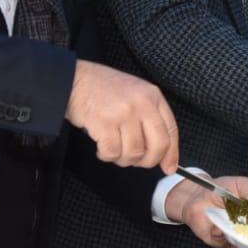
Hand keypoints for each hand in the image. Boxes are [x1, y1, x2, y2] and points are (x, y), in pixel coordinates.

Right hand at [64, 59, 179, 173]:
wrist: (76, 79)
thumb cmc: (105, 89)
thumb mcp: (136, 95)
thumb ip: (151, 119)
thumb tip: (164, 155)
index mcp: (153, 96)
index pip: (171, 131)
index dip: (171, 154)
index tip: (168, 168)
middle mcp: (142, 103)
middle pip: (157, 145)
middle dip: (148, 161)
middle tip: (137, 161)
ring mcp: (124, 113)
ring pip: (134, 153)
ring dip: (123, 159)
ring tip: (114, 149)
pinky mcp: (104, 123)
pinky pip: (112, 152)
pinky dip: (106, 156)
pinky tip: (101, 147)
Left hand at [164, 173, 247, 247]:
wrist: (199, 193)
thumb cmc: (222, 189)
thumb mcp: (242, 184)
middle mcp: (244, 230)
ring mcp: (231, 237)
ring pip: (239, 247)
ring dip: (237, 241)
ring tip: (234, 231)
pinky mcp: (217, 240)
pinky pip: (221, 243)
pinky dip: (220, 237)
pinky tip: (218, 229)